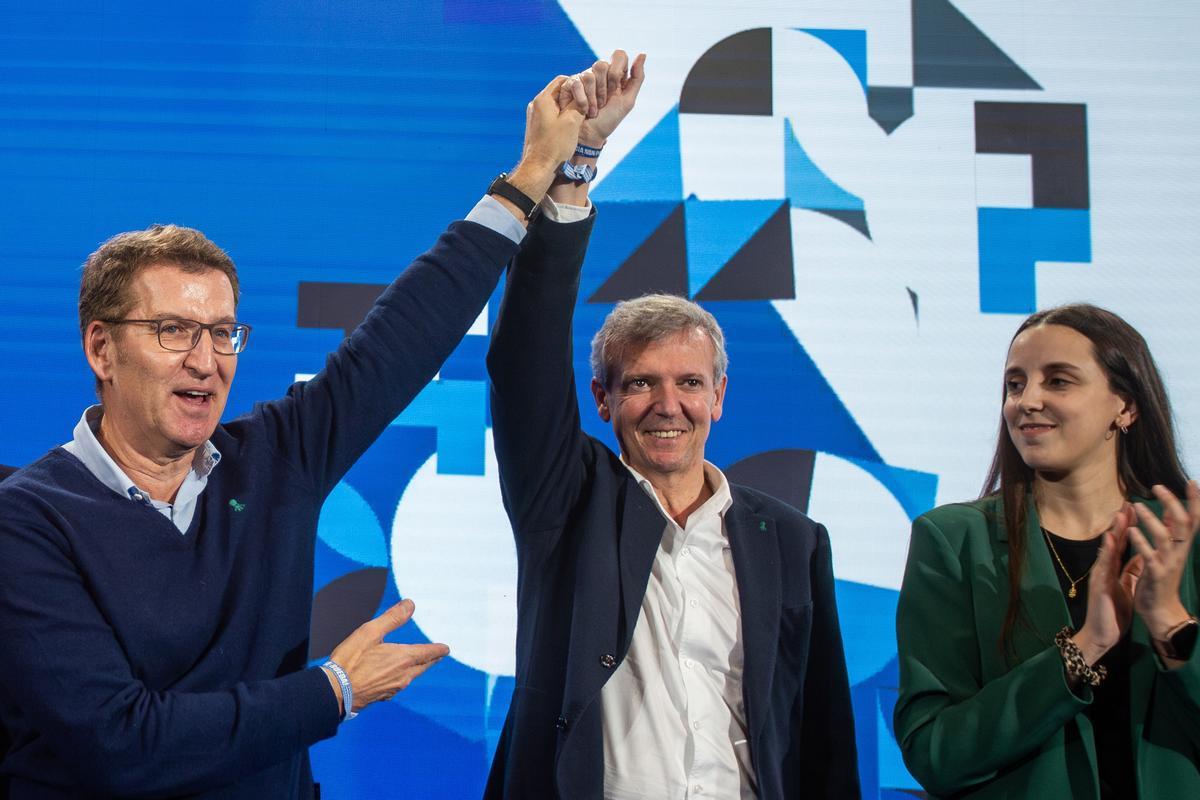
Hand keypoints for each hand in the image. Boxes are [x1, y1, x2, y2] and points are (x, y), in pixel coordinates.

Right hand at [325, 599, 448, 713]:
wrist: (335, 692)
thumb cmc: (350, 661)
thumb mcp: (370, 632)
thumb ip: (392, 618)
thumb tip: (410, 604)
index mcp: (403, 659)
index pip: (428, 653)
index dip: (438, 650)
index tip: (446, 648)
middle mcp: (403, 676)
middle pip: (423, 666)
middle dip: (431, 659)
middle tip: (438, 655)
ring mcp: (394, 688)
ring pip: (412, 676)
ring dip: (418, 668)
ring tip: (420, 664)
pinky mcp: (383, 696)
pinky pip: (400, 684)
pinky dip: (404, 677)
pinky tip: (397, 676)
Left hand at [503, 75, 587, 209]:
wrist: (539, 168)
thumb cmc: (555, 145)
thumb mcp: (572, 121)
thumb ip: (578, 104)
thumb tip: (583, 95)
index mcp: (543, 99)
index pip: (562, 80)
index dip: (578, 84)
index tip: (589, 93)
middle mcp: (536, 105)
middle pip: (559, 92)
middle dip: (575, 98)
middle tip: (587, 106)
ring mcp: (535, 117)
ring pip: (557, 105)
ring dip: (570, 109)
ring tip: (582, 118)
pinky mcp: (537, 127)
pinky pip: (552, 117)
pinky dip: (563, 118)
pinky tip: (573, 128)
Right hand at [575, 50, 645, 146]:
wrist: (590, 136)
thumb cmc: (609, 120)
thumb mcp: (628, 101)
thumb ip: (637, 78)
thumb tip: (643, 54)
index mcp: (615, 73)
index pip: (619, 55)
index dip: (617, 72)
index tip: (615, 90)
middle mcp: (599, 73)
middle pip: (602, 64)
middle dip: (604, 89)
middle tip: (604, 104)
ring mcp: (583, 77)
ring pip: (589, 75)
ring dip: (593, 98)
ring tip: (593, 110)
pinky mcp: (570, 84)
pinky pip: (576, 83)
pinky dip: (582, 101)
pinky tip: (583, 110)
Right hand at [1073, 504, 1138, 663]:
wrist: (1101, 635)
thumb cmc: (1113, 613)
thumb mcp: (1126, 588)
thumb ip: (1131, 572)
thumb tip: (1141, 556)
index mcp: (1114, 570)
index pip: (1122, 544)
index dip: (1128, 527)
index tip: (1134, 509)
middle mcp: (1105, 569)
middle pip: (1114, 542)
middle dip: (1121, 523)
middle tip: (1128, 503)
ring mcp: (1100, 576)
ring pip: (1107, 550)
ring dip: (1113, 532)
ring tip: (1119, 514)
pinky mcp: (1099, 586)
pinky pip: (1103, 566)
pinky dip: (1106, 552)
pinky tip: (1109, 539)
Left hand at [1129, 482, 1198, 638]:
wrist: (1160, 611)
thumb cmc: (1162, 578)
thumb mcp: (1170, 552)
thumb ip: (1172, 532)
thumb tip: (1174, 509)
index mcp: (1181, 547)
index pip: (1193, 520)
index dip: (1195, 502)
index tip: (1192, 482)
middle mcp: (1179, 553)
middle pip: (1184, 524)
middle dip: (1173, 504)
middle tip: (1158, 486)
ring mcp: (1168, 564)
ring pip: (1165, 538)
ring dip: (1152, 520)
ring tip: (1138, 506)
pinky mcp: (1155, 575)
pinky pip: (1149, 557)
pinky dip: (1140, 543)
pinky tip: (1131, 531)